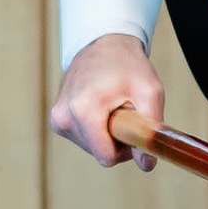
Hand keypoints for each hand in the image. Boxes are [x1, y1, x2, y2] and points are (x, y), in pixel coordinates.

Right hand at [49, 31, 164, 168]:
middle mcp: (64, 116)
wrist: (104, 43)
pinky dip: (97, 129)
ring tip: (112, 105)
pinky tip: (101, 108)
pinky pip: (84, 139)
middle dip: (117, 138)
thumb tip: (147, 165)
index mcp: (84, 109)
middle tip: (124, 109)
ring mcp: (58, 119)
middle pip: (100, 153)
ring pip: (92, 148)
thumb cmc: (128, 66)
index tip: (134, 124)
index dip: (127, 148)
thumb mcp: (150, 92)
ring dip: (107, 133)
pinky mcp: (57, 120)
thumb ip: (150, 130)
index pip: (106, 156)